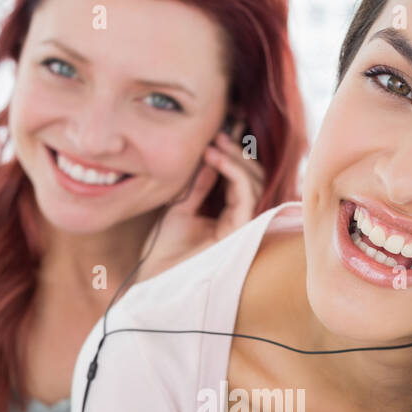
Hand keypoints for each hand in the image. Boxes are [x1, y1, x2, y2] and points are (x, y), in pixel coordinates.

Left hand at [135, 120, 265, 282]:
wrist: (155, 276)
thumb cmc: (165, 248)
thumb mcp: (181, 206)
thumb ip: (199, 185)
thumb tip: (211, 156)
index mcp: (227, 216)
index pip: (241, 180)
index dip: (232, 155)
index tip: (216, 136)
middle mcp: (239, 221)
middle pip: (255, 179)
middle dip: (239, 153)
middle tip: (219, 134)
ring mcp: (241, 227)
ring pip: (255, 185)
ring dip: (236, 159)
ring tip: (215, 145)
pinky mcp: (238, 233)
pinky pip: (247, 197)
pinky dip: (234, 174)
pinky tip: (217, 159)